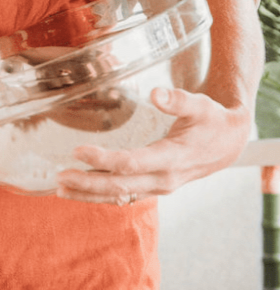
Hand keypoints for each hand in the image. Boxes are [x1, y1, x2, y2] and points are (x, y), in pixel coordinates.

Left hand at [55, 87, 252, 204]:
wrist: (229, 145)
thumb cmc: (212, 121)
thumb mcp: (202, 106)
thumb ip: (179, 100)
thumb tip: (157, 94)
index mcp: (173, 158)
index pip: (133, 163)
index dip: (104, 159)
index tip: (78, 151)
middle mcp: (164, 178)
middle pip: (120, 185)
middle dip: (88, 183)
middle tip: (60, 177)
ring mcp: (158, 186)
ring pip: (120, 196)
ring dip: (89, 194)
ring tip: (60, 189)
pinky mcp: (153, 187)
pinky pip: (124, 196)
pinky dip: (100, 196)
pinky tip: (79, 192)